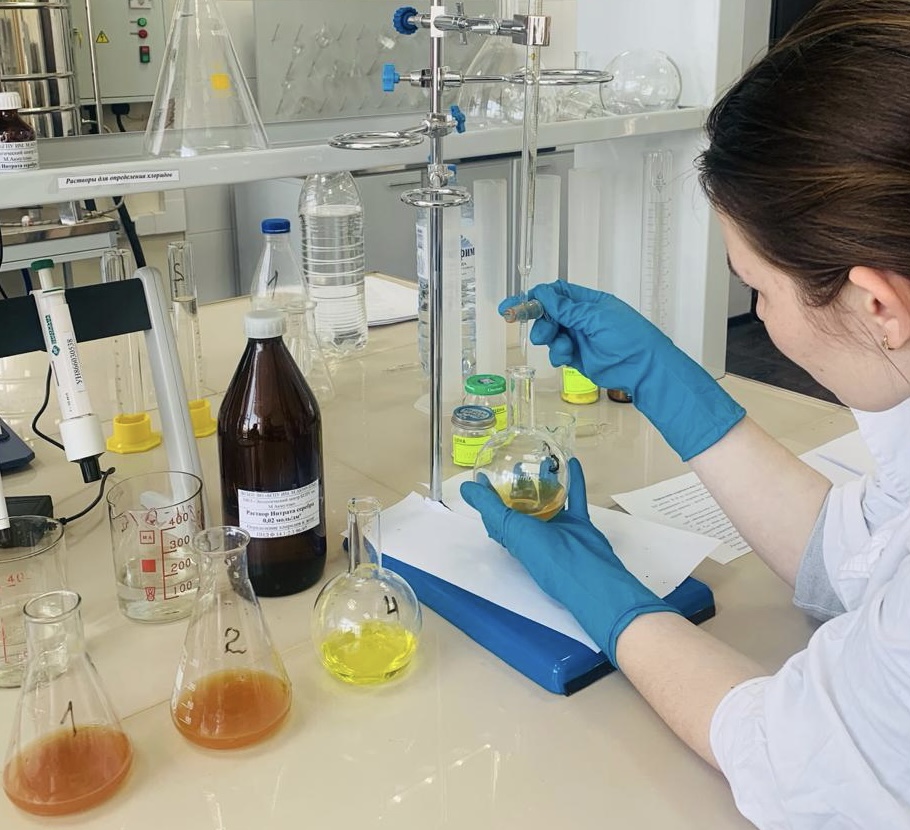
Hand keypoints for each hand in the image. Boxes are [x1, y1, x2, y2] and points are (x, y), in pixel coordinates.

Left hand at [460, 458, 673, 663]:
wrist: (586, 571)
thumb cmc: (544, 553)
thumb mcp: (510, 527)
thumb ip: (489, 506)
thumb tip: (465, 487)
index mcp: (514, 534)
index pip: (496, 512)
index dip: (488, 495)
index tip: (485, 475)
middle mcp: (534, 531)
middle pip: (523, 504)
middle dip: (518, 485)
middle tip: (516, 463)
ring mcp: (558, 527)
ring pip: (550, 499)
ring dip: (545, 482)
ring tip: (540, 460)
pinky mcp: (578, 523)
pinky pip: (576, 498)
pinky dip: (575, 481)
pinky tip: (572, 463)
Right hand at [503, 282, 745, 460]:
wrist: (644, 368)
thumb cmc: (629, 337)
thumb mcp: (596, 318)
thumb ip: (567, 309)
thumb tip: (543, 294)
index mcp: (589, 302)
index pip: (557, 293)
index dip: (536, 296)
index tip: (515, 304)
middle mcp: (582, 318)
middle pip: (549, 314)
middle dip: (540, 321)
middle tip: (540, 332)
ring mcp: (579, 337)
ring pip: (551, 334)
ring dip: (550, 339)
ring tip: (562, 347)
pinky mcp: (578, 357)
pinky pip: (557, 352)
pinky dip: (557, 354)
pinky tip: (566, 357)